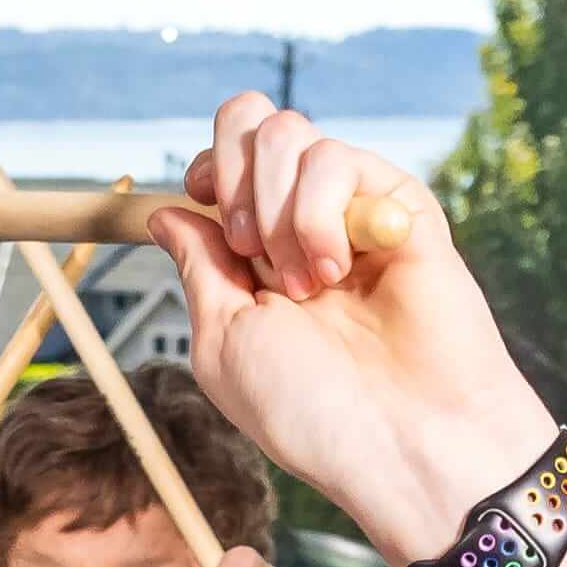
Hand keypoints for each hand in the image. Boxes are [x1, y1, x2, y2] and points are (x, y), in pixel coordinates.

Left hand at [152, 99, 558, 561]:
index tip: (204, 206)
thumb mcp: (222, 343)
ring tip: (308, 284)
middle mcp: (304, 224)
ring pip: (290, 134)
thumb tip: (164, 210)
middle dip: (231, 174)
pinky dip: (318, 211)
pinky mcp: (399, 205)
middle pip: (252, 123)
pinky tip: (338, 269)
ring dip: (278, 210)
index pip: (221, 161)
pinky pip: (338, 157)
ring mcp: (353, 211)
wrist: (402, 443)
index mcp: (256, 256)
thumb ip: (196, 268)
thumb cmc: (314, 412)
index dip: (205, 169)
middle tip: (252, 252)